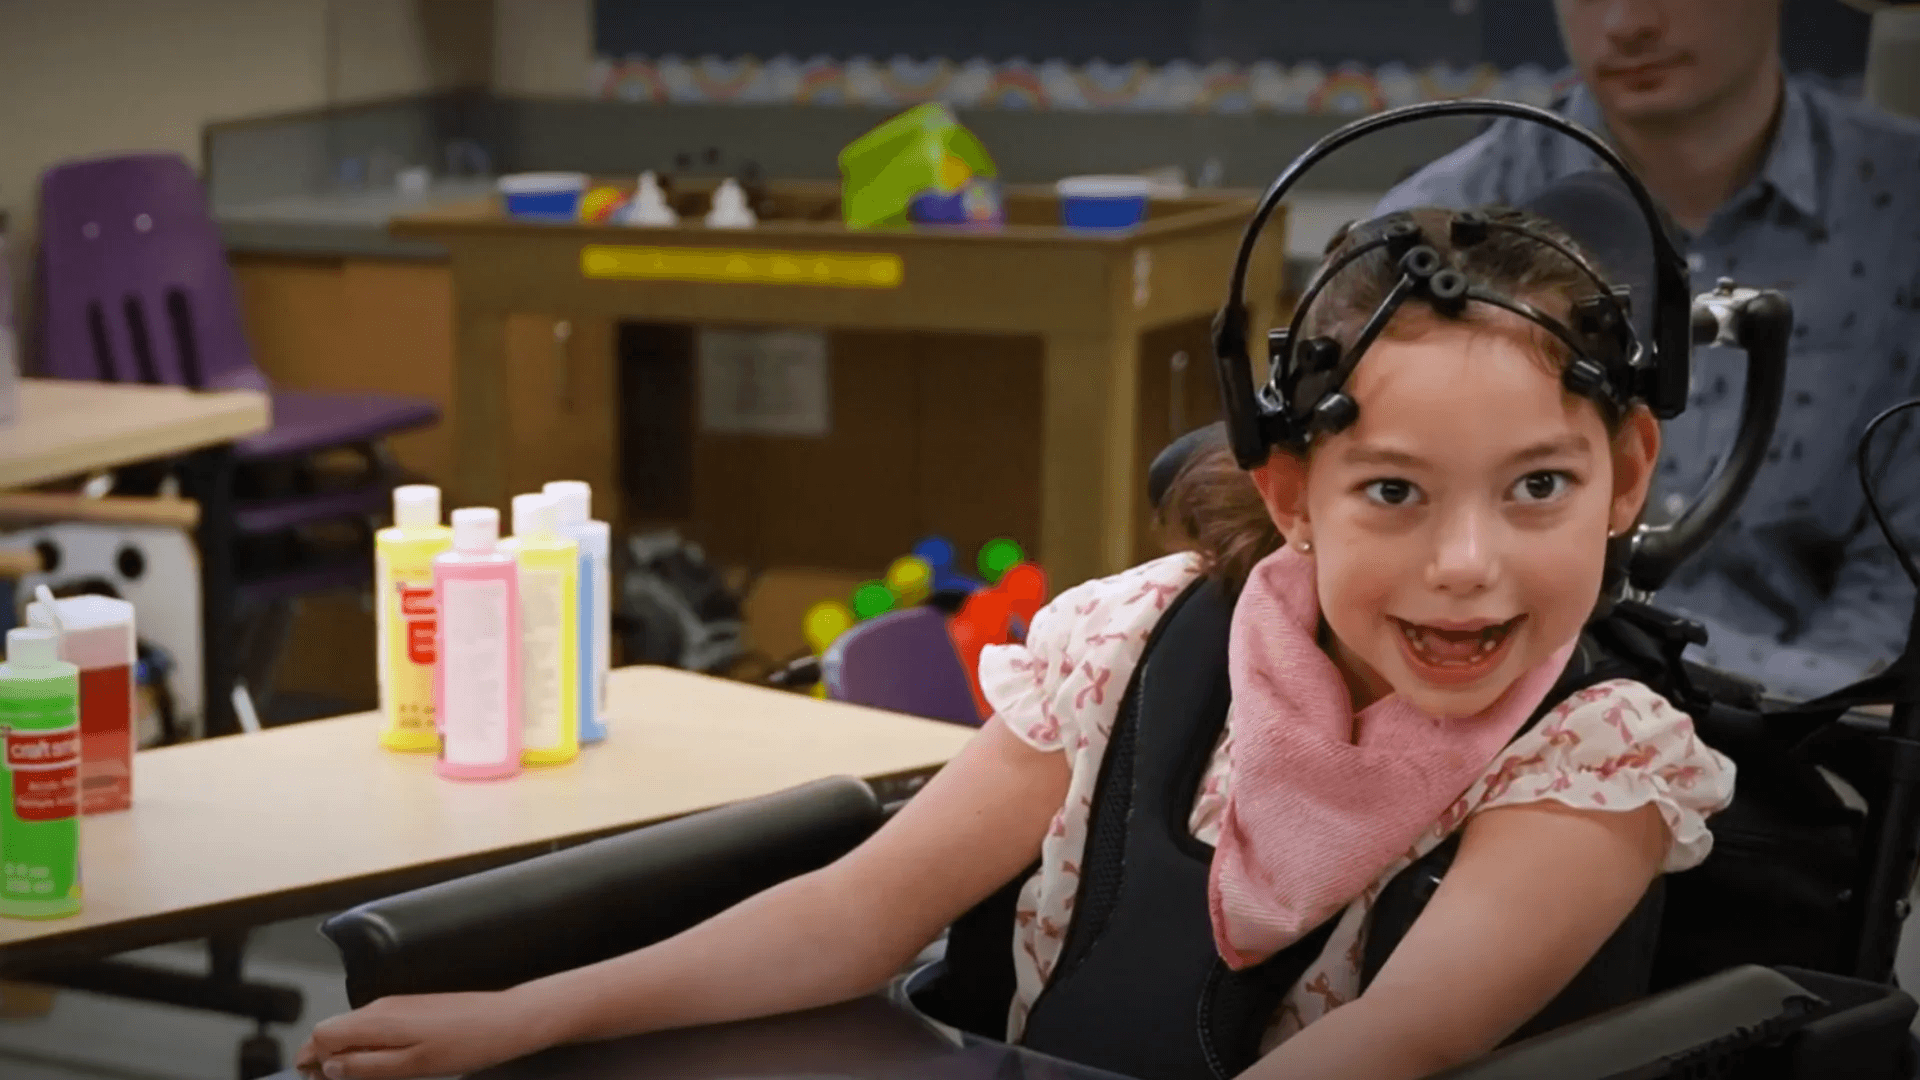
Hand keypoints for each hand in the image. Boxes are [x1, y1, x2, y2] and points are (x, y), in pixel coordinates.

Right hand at [295, 990, 547, 1079]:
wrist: (506, 1021)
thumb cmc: (465, 1044)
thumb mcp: (409, 1067)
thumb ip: (364, 1066)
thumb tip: (328, 1068)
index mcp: (377, 1019)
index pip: (320, 1033)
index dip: (311, 1060)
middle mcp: (382, 1006)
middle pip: (334, 1029)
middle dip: (328, 1058)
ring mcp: (397, 1004)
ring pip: (354, 1028)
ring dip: (350, 1052)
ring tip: (368, 1075)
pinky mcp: (412, 1007)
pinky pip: (376, 1025)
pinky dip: (370, 1045)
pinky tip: (388, 1062)